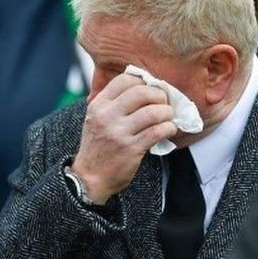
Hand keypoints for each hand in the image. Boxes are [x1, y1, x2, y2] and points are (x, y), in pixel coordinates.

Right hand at [69, 74, 176, 203]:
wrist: (88, 178)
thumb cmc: (98, 147)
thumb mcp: (96, 119)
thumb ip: (114, 103)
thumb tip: (144, 87)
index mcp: (98, 105)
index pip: (124, 80)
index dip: (144, 82)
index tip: (152, 90)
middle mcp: (107, 116)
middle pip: (142, 92)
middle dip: (160, 95)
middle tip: (165, 103)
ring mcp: (119, 132)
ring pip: (153, 112)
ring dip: (167, 113)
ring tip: (168, 117)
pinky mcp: (131, 148)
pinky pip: (158, 131)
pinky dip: (169, 128)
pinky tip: (169, 130)